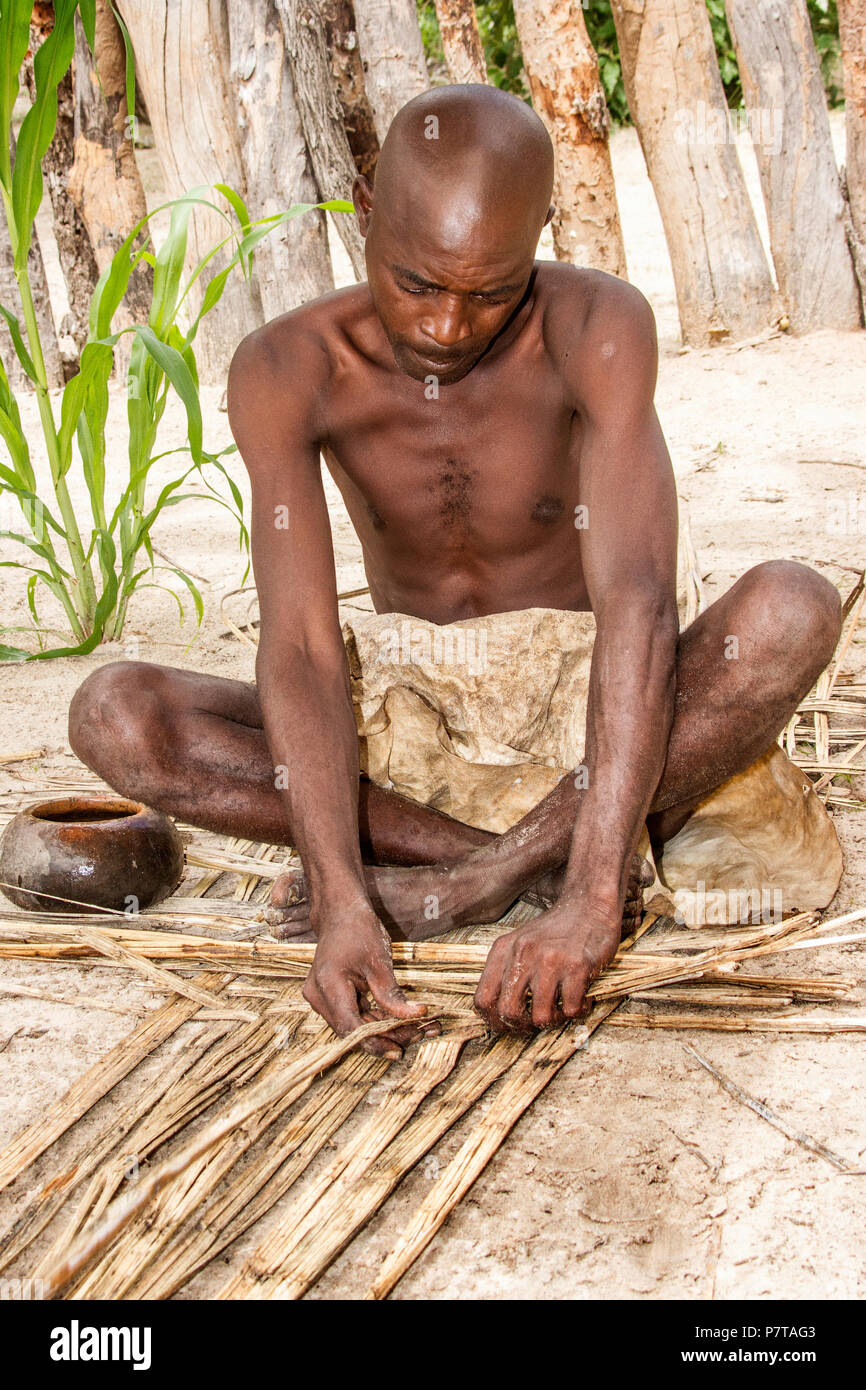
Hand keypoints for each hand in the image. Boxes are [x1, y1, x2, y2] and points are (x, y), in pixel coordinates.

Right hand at [303, 901, 430, 1057]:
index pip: (351, 1027)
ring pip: (355, 1025)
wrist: (339, 912)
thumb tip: (415, 1015)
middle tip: (420, 1034)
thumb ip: (392, 994)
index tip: (398, 1051)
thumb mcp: (379, 961)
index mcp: (328, 986)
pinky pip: (353, 1015)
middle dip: (386, 1035)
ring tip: (418, 1028)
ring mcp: (321, 998)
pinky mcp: (329, 998)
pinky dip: (376, 1018)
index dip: (375, 1042)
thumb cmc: (358, 930)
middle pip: (353, 1030)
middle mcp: (319, 996)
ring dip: (384, 1028)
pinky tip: (401, 1020)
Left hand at [474, 898, 620, 1033]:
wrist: (589, 904)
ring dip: (553, 1021)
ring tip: (561, 1009)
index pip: (483, 999)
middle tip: (536, 1024)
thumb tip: (498, 1013)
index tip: (509, 1025)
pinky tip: (583, 999)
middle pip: (508, 1012)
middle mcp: (523, 954)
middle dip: (523, 1027)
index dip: (494, 1021)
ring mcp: (550, 960)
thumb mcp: (521, 942)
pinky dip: (578, 1011)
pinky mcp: (577, 966)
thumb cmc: (556, 930)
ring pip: (541, 1016)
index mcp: (504, 949)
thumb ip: (507, 970)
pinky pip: (571, 1009)